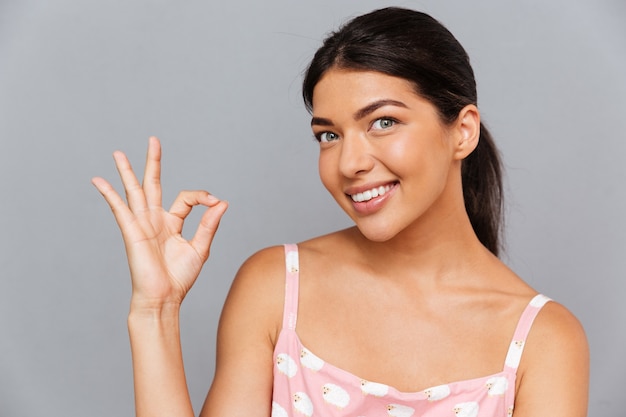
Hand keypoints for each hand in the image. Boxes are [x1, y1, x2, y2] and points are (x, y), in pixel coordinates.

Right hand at [92, 137, 227, 310]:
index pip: (186, 198)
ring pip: (134, 192)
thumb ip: (209, 224)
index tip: (215, 202)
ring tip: (118, 153)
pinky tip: (99, 180)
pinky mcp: (132, 232)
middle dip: (153, 162)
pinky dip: (110, 194)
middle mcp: (155, 220)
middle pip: (152, 184)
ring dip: (127, 172)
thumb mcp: (201, 248)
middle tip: (153, 140)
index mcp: (172, 223)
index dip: (202, 196)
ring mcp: (142, 225)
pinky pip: (120, 209)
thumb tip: (222, 202)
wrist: (164, 299)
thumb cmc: (180, 278)